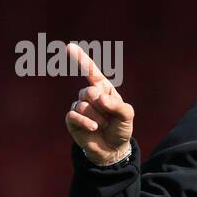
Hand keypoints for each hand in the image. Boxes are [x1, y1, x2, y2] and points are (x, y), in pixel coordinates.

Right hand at [64, 42, 134, 164]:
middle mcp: (90, 95)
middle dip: (102, 106)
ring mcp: (80, 106)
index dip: (81, 59)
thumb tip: (100, 97)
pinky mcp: (72, 119)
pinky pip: (75, 115)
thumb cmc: (121, 129)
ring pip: (84, 105)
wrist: (113, 149)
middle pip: (89, 91)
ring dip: (98, 118)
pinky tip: (94, 128)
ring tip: (103, 125)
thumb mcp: (127, 116)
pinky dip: (86, 122)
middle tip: (109, 117)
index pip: (92, 72)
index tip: (69, 47)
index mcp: (104, 89)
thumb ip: (118, 105)